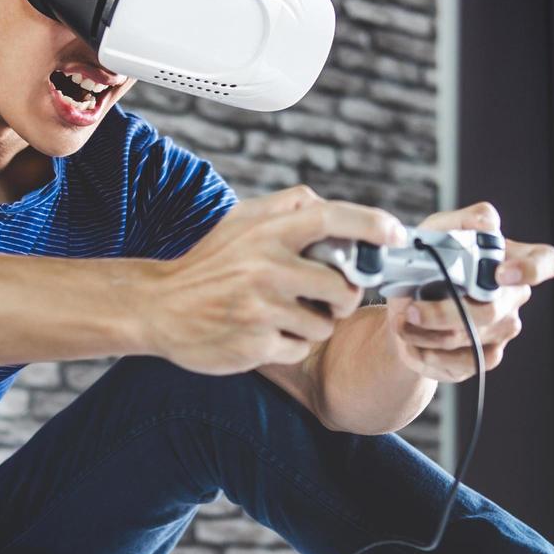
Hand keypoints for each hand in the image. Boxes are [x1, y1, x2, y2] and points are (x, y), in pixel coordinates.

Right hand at [145, 185, 408, 373]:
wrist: (158, 308)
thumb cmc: (206, 264)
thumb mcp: (238, 222)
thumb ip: (283, 208)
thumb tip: (326, 205)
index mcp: (266, 232)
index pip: (331, 218)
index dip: (371, 224)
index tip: (395, 234)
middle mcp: (266, 267)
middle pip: (343, 287)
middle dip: (345, 298)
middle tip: (331, 300)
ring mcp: (262, 309)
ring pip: (325, 324)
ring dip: (314, 325)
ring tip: (283, 316)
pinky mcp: (256, 345)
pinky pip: (300, 349)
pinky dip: (290, 346)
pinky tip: (264, 334)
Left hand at [386, 202, 553, 382]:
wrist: (404, 311)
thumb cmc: (426, 265)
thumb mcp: (434, 234)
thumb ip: (461, 222)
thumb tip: (487, 222)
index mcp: (511, 259)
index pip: (546, 261)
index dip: (531, 269)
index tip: (499, 274)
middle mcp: (514, 295)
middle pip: (493, 309)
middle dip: (445, 311)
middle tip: (411, 308)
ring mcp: (503, 328)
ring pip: (471, 336)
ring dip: (428, 332)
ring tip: (404, 321)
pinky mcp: (488, 356)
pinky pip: (464, 360)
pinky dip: (431, 352)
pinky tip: (415, 342)